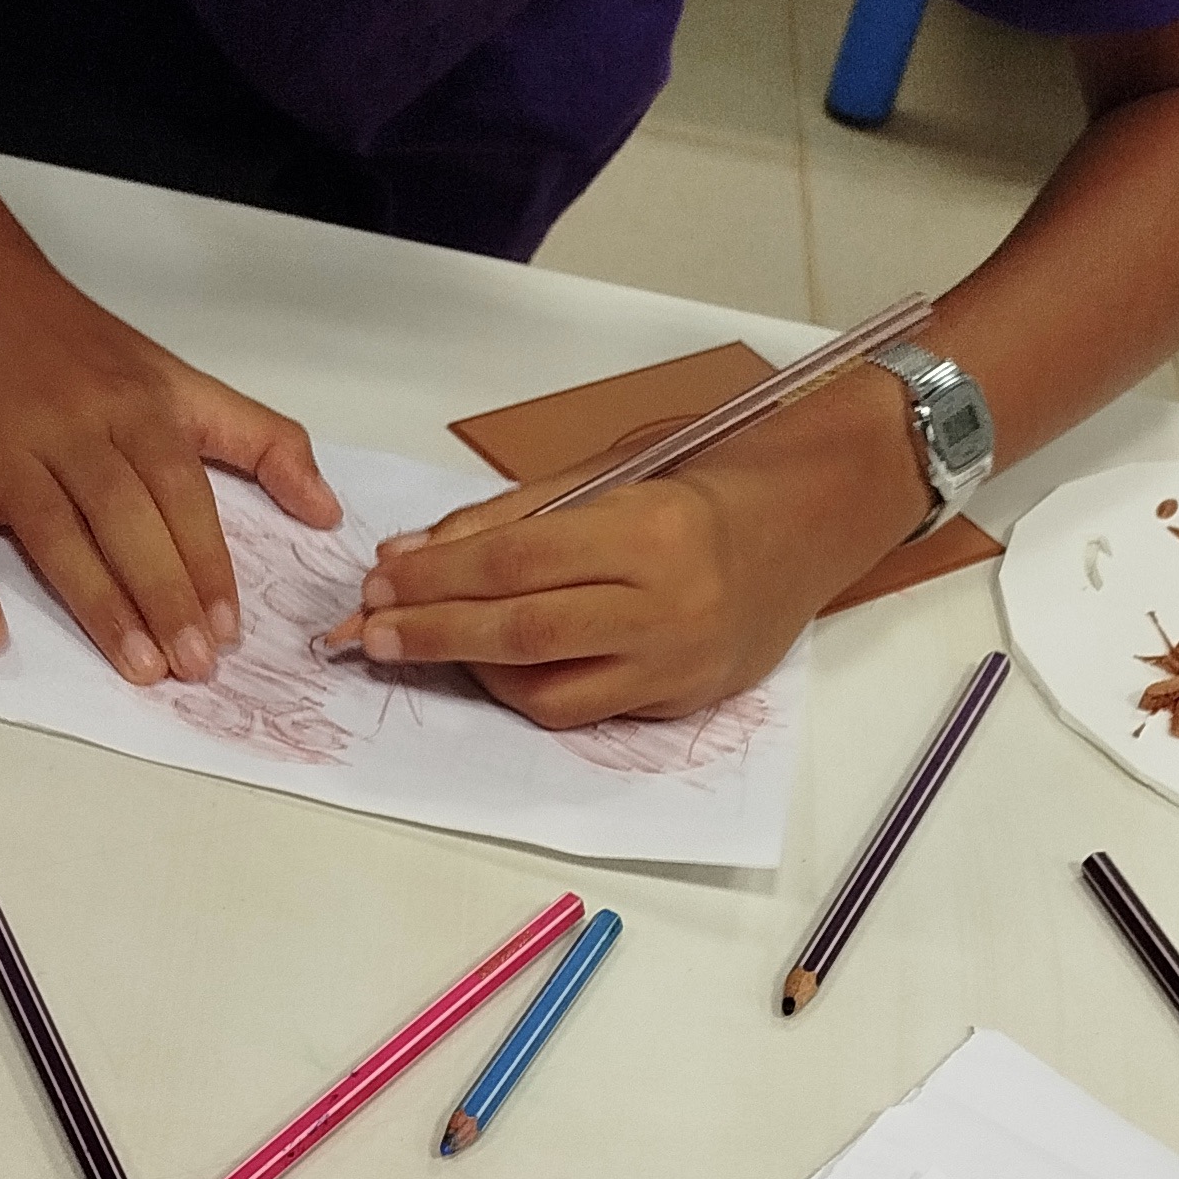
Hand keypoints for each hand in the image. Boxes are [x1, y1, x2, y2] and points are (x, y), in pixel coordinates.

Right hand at [0, 261, 339, 683]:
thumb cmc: (66, 341)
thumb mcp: (171, 375)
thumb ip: (255, 438)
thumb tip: (326, 510)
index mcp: (134, 404)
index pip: (182, 493)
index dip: (207, 563)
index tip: (231, 629)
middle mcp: (71, 426)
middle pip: (126, 519)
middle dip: (166, 595)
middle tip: (194, 667)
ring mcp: (1, 448)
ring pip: (55, 533)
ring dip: (98, 604)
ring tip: (138, 667)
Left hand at [331, 383, 929, 726]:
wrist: (808, 525)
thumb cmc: (703, 479)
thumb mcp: (611, 468)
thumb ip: (515, 514)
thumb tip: (416, 551)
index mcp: (649, 530)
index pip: (514, 563)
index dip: (436, 576)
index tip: (379, 578)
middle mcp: (667, 605)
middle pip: (520, 632)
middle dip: (433, 633)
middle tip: (370, 632)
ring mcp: (676, 662)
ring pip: (546, 690)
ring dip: (469, 672)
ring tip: (421, 645)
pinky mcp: (680, 701)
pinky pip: (582, 710)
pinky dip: (523, 691)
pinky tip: (487, 665)